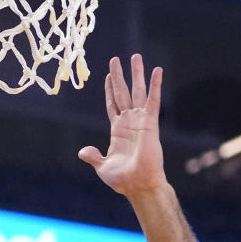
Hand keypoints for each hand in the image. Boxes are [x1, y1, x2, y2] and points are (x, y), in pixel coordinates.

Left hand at [78, 55, 166, 199]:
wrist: (138, 185)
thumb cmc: (123, 180)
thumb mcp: (102, 167)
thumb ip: (93, 157)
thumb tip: (83, 152)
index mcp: (117, 131)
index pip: (112, 105)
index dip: (109, 90)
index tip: (107, 75)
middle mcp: (129, 122)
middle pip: (123, 93)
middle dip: (119, 76)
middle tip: (116, 59)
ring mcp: (140, 121)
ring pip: (137, 92)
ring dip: (136, 74)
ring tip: (135, 56)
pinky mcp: (150, 123)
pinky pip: (152, 100)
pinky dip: (155, 85)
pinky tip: (157, 70)